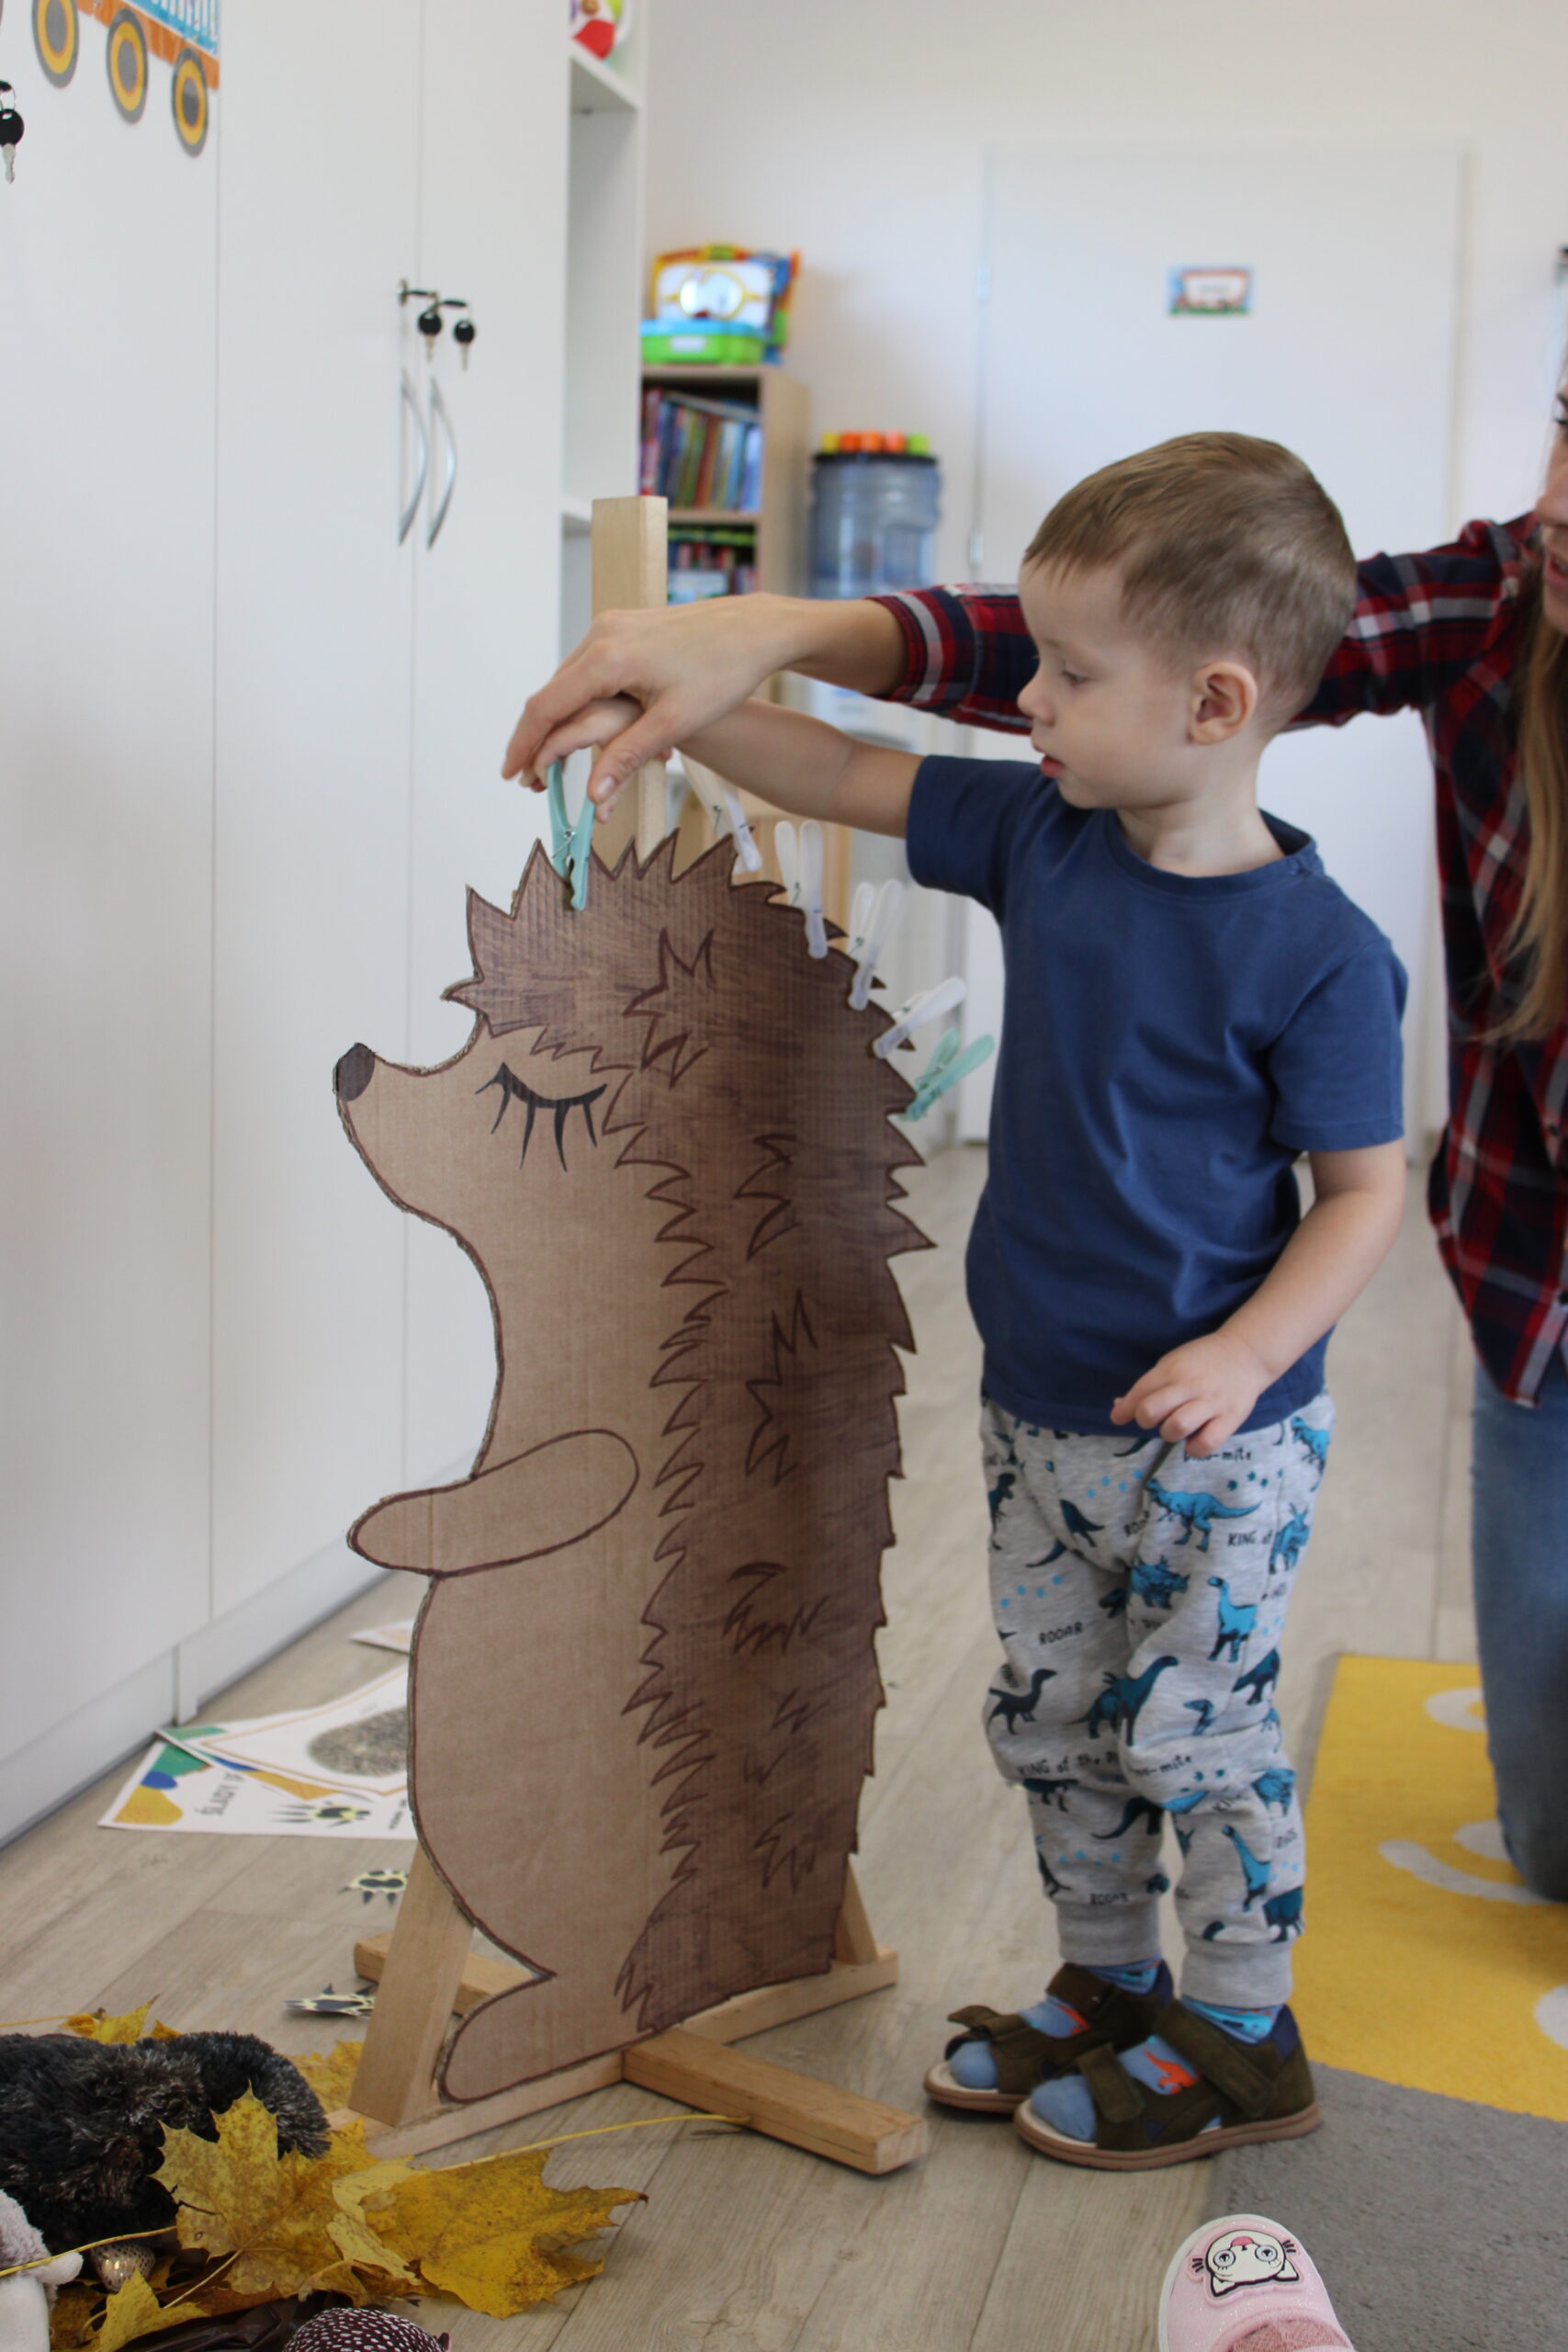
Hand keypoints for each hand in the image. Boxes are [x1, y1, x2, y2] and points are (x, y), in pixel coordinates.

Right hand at [501, 597, 794, 805]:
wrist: (754, 629)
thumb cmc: (723, 672)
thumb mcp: (674, 722)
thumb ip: (625, 756)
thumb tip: (592, 797)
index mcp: (608, 657)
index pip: (548, 707)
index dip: (525, 745)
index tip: (510, 774)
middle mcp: (602, 634)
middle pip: (551, 692)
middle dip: (535, 737)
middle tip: (526, 777)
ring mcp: (611, 626)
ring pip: (567, 679)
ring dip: (555, 718)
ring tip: (546, 757)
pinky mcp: (623, 627)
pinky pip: (586, 667)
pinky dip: (576, 698)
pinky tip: (576, 724)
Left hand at [1111, 1331, 1271, 1456]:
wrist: (1247, 1353)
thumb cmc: (1203, 1361)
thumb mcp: (1172, 1363)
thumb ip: (1148, 1386)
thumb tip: (1119, 1409)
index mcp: (1172, 1369)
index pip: (1138, 1393)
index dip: (1124, 1410)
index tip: (1119, 1418)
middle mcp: (1190, 1385)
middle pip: (1150, 1411)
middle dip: (1145, 1420)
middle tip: (1155, 1419)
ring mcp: (1211, 1402)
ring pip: (1176, 1427)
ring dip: (1169, 1433)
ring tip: (1176, 1427)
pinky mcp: (1230, 1418)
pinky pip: (1206, 1443)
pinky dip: (1195, 1447)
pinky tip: (1194, 1439)